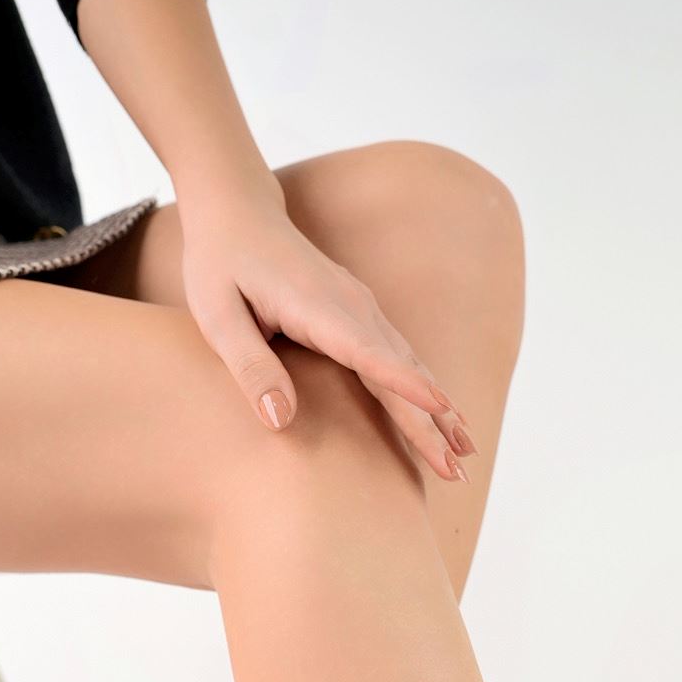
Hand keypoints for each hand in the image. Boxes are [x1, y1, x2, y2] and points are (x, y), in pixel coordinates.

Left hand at [177, 178, 474, 480]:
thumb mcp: (216, 316)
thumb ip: (250, 367)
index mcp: (317, 306)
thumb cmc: (221, 265)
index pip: (367, 352)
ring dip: (440, 413)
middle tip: (456, 469)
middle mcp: (353, 307)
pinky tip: (449, 418)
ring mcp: (364, 310)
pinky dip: (428, 392)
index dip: (403, 384)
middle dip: (431, 422)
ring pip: (411, 366)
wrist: (240, 212)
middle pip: (401, 370)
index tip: (438, 409)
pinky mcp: (365, 317)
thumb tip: (280, 421)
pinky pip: (404, 360)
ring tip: (465, 454)